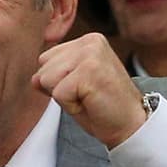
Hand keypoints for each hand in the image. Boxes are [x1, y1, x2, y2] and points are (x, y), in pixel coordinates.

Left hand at [33, 33, 145, 148]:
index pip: (45, 58)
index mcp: (87, 40)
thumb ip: (55, 72)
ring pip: (47, 80)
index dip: (57, 81)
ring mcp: (91, 54)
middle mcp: (90, 42)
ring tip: (88, 98)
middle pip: (43, 68)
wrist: (131, 125)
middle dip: (59, 89)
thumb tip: (34, 79)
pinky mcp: (89, 71)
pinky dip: (71, 106)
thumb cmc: (103, 106)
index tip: (83, 88)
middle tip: (86, 95)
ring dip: (64, 97)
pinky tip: (91, 103)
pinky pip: (58, 94)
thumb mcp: (75, 82)